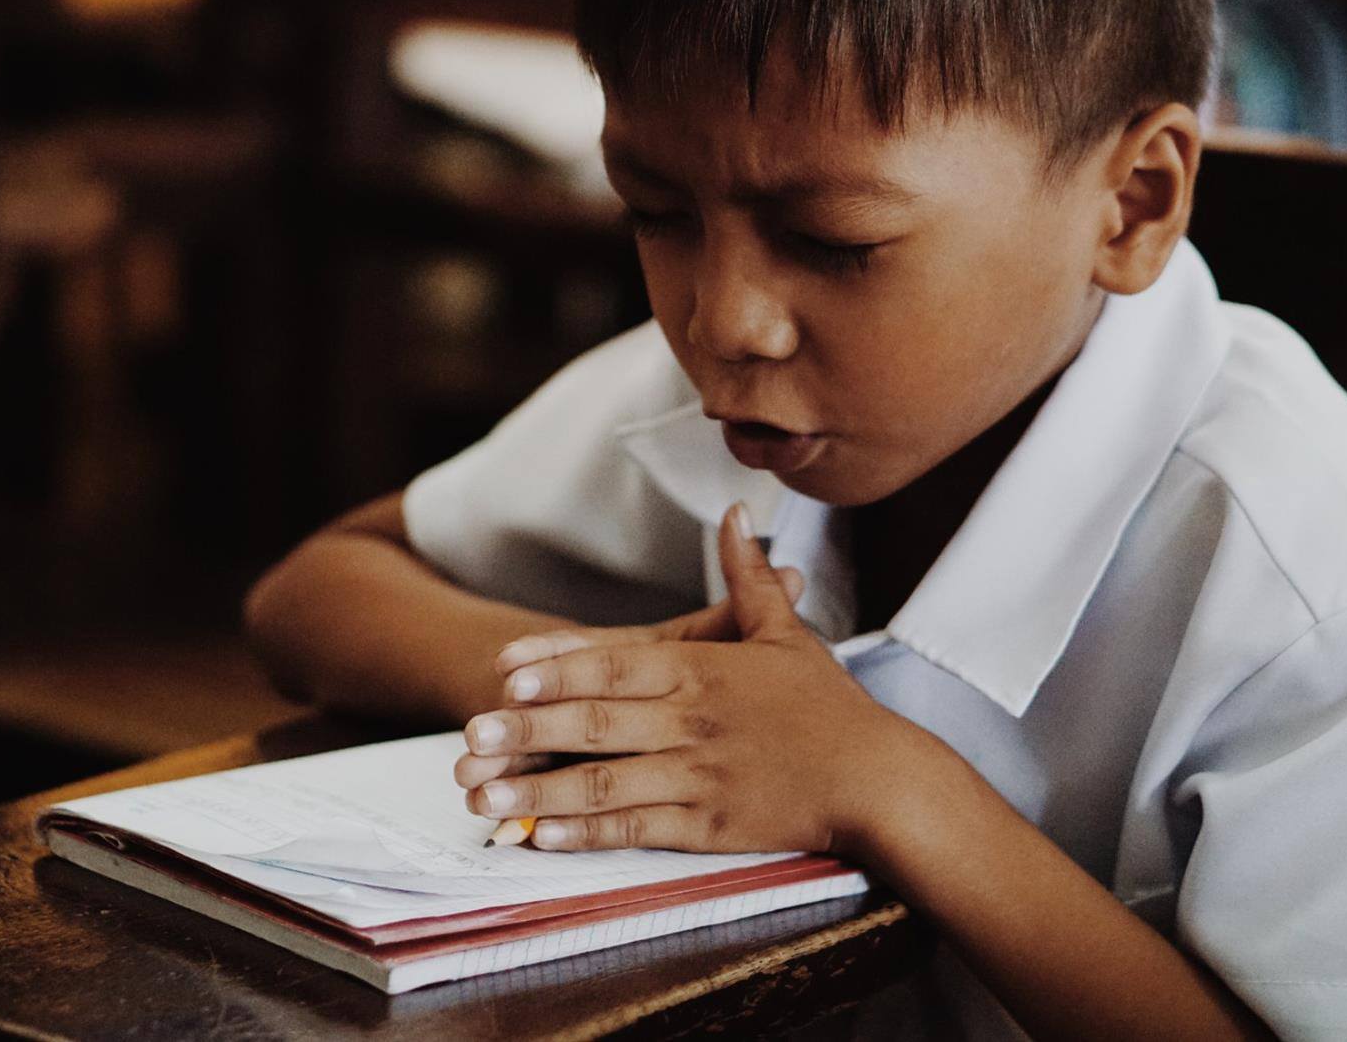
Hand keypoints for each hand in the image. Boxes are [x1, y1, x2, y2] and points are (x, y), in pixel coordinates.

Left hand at [454, 504, 921, 857]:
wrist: (878, 778)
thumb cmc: (829, 707)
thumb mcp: (785, 632)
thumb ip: (749, 575)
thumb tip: (735, 512)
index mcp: (704, 671)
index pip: (616, 662)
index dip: (557, 667)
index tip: (505, 673)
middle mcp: (693, 721)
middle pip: (595, 721)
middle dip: (527, 729)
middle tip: (468, 735)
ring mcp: (699, 777)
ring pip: (605, 782)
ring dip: (538, 788)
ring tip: (483, 795)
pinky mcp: (710, 827)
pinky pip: (637, 829)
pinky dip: (587, 833)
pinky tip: (542, 834)